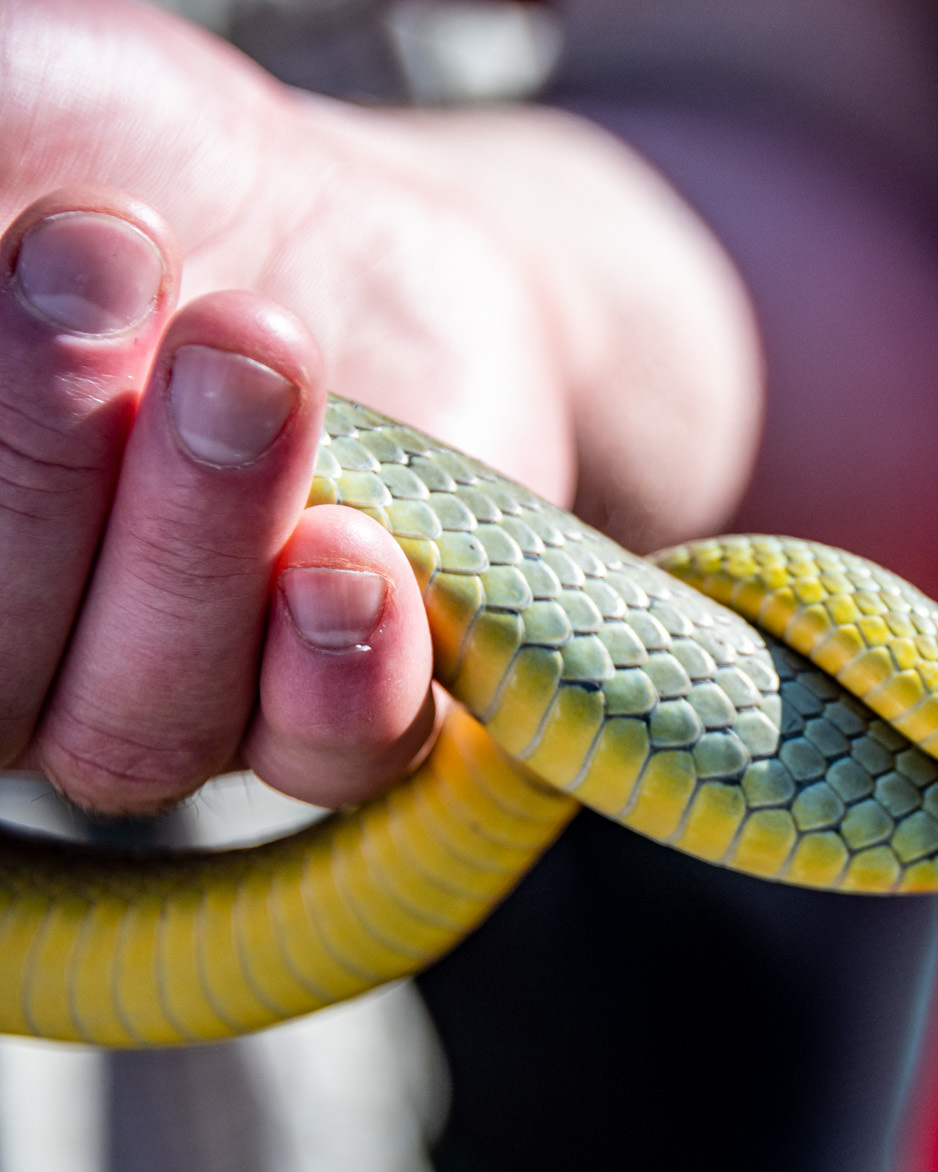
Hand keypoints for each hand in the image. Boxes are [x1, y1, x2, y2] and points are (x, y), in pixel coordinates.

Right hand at [0, 0, 756, 813]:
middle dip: (39, 445)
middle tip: (108, 257)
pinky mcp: (343, 709)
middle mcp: (17, 649)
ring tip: (249, 345)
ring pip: (145, 714)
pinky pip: (327, 755)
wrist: (359, 225)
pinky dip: (334, 668)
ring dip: (194, 528)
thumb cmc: (140, 166)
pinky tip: (351, 555)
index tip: (0, 246)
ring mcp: (175, 694)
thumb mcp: (16, 107)